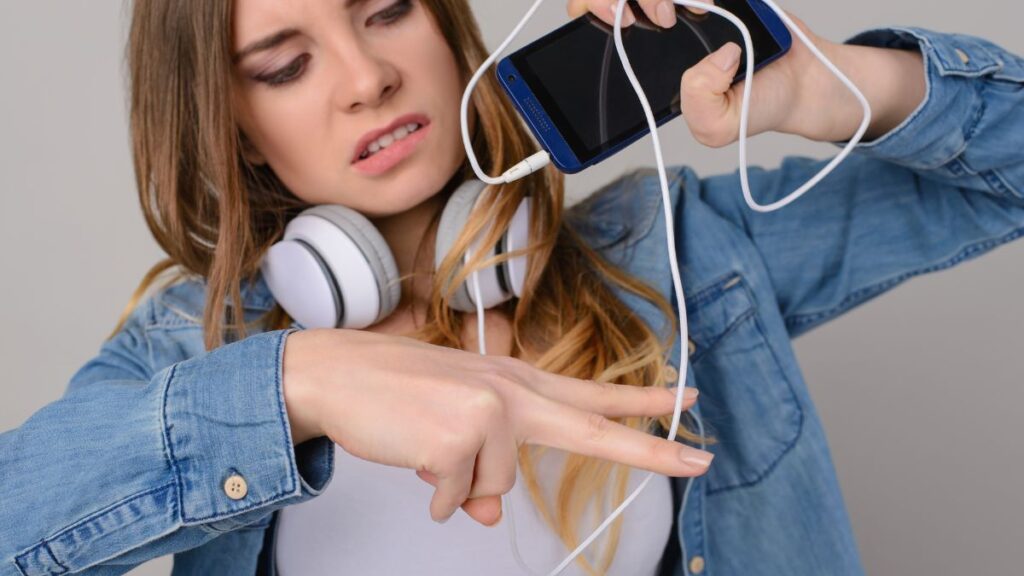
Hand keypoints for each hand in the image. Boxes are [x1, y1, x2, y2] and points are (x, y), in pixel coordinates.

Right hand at [282, 328, 707, 526]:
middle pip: (592, 424)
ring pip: (494, 488)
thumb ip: (485, 469)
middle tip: (702, 461)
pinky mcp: (458, 436)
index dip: (640, 400)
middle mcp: (509, 391)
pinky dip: (431, 495)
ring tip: (425, 448)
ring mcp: (487, 409)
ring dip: (456, 485)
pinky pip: (455, 498)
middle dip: (650, 448)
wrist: (337, 372)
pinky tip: (412, 458)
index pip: (590, 392)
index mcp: (514, 382)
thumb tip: (490, 516)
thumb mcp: (451, 427)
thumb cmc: (395, 393)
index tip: (688, 400)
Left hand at [568, 2, 925, 143]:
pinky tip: (706, 3)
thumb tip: (714, 58)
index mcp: (645, 58)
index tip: (620, 21)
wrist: (802, 80)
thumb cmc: (753, 102)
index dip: (595, 11)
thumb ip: (699, 105)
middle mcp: (659, 21)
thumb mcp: (715, 126)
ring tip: (672, 15)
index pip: (594, 22)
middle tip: (645, 18)